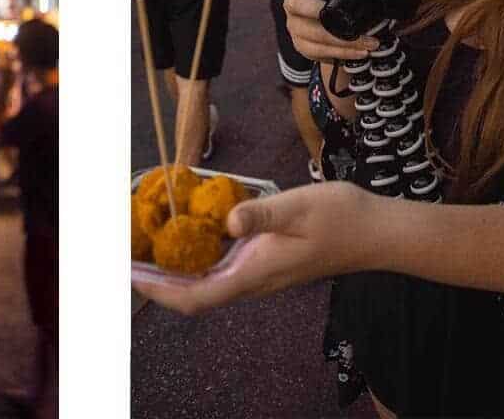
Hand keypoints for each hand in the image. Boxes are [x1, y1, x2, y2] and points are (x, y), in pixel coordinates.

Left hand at [133, 182, 373, 314]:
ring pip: (206, 282)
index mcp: (255, 272)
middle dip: (157, 280)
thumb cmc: (340, 218)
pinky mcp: (265, 263)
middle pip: (194, 294)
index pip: (196, 297)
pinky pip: (221, 268)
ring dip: (173, 270)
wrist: (377, 233)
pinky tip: (186, 233)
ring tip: (145, 245)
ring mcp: (259, 274)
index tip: (130, 275)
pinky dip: (196, 257)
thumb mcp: (299, 207)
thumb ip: (262, 214)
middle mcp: (252, 280)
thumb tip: (229, 221)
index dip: (159, 291)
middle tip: (126, 255)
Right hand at [264, 0, 378, 61]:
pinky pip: (319, 51)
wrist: (333, 36)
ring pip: (312, 32)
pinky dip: (343, 52)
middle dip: (318, 10)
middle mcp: (292, 4)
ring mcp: (295, 26)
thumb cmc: (335, 6)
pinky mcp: (302, 46)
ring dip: (343, 39)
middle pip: (296, 4)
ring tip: (369, 41)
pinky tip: (359, 51)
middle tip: (340, 16)